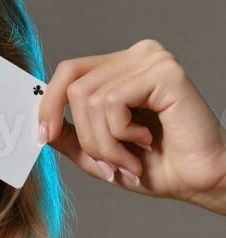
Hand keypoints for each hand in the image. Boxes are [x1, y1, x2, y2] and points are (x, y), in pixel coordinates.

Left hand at [38, 39, 225, 212]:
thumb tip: (41, 124)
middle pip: (75, 87)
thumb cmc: (156, 167)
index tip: (43, 135)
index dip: (49, 104)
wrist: (198, 181)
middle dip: (86, 136)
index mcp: (121, 69)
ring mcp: (151, 59)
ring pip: (91, 99)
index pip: (70, 71)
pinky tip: (146, 141)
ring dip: (105, 142)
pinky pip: (113, 101)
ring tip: (130, 157)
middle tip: (110, 162)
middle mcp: (136, 56)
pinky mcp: (164, 72)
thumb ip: (71, 137)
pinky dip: (121, 134)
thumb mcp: (100, 154)